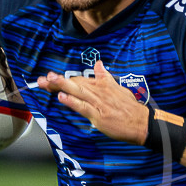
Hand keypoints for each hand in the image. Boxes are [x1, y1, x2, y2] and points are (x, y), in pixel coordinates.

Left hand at [35, 59, 149, 144]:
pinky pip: (83, 106)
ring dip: (61, 85)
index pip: (79, 79)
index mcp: (102, 84)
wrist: (141, 122)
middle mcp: (99, 91)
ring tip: (48, 81)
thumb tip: (99, 64)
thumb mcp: (118, 87)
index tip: (50, 77)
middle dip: (57, 81)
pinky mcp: (98, 115)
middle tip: (43, 78)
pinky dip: (72, 101)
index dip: (63, 79)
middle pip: (75, 83)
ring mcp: (98, 103)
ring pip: (77, 91)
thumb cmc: (130, 107)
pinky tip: (62, 97)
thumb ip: (105, 77)